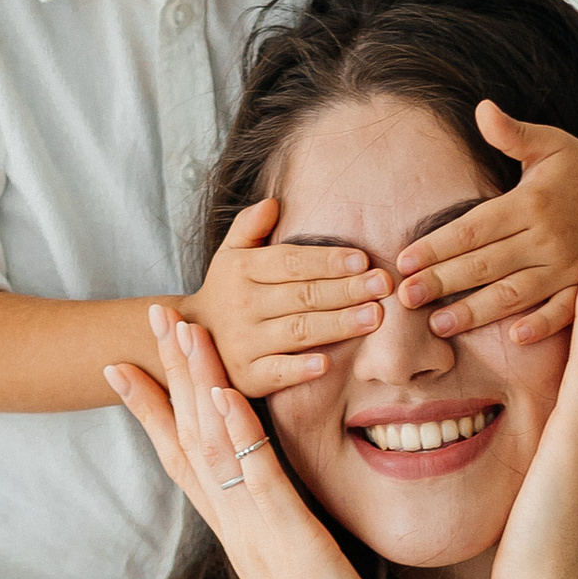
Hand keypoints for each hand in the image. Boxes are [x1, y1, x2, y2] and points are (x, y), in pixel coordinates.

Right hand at [106, 311, 410, 578]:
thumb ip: (288, 543)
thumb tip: (283, 525)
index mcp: (243, 534)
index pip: (190, 460)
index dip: (158, 410)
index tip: (129, 366)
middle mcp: (239, 530)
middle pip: (190, 439)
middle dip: (169, 374)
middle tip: (150, 314)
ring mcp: (259, 535)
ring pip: (214, 447)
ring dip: (195, 383)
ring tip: (180, 327)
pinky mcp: (290, 544)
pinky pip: (257, 480)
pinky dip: (237, 436)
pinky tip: (224, 394)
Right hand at [184, 195, 395, 396]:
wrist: (193, 338)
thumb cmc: (227, 291)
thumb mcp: (230, 254)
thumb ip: (248, 226)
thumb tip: (273, 203)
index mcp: (241, 270)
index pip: (291, 262)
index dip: (327, 261)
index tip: (362, 260)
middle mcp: (242, 305)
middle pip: (303, 295)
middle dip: (346, 290)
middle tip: (384, 285)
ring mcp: (244, 342)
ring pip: (298, 331)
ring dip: (338, 324)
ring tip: (374, 316)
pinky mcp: (248, 376)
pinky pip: (276, 372)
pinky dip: (300, 369)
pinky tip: (327, 363)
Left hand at [396, 108, 577, 344]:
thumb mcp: (549, 143)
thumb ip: (512, 133)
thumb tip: (482, 108)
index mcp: (531, 201)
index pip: (473, 229)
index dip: (436, 246)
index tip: (403, 261)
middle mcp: (548, 235)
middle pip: (486, 264)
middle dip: (442, 281)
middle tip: (404, 298)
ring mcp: (569, 264)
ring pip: (515, 292)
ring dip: (477, 311)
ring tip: (438, 325)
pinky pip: (566, 310)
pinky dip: (545, 324)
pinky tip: (515, 338)